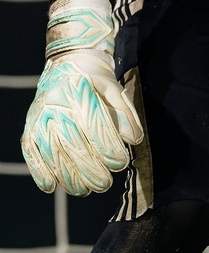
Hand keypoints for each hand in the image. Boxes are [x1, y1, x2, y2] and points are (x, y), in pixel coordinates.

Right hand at [21, 0, 142, 196]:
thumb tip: (134, 140)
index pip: (96, 128)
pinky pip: (32, 153)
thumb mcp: (115, 89)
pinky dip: (40, 172)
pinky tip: (52, 186)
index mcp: (80, 94)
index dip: (109, 149)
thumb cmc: (96, 79)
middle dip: (91, 170)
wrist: (67, 62)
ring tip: (85, 190)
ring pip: (53, 154)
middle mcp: (57, 107)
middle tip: (105, 184)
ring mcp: (41, 118)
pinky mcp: (30, 128)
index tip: (121, 163)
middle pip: (74, 146)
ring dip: (69, 177)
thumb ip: (125, 114)